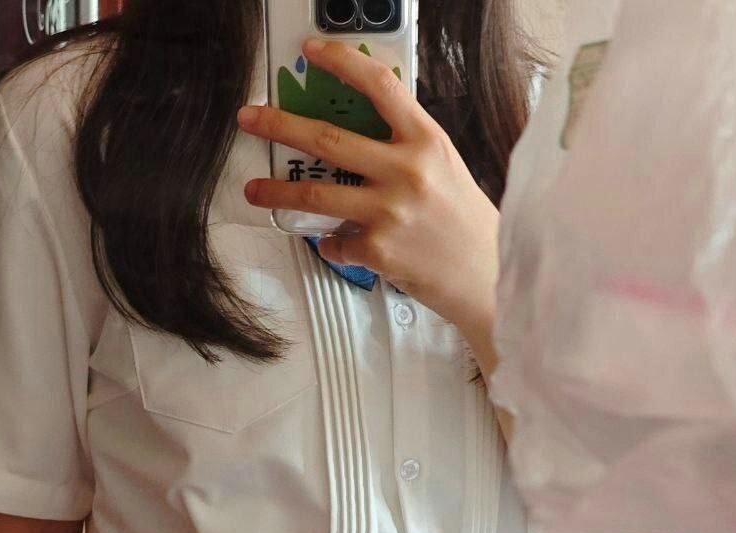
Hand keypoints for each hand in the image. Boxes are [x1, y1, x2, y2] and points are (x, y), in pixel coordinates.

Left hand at [236, 38, 499, 340]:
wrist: (486, 275)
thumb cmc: (463, 220)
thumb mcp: (443, 165)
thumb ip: (405, 144)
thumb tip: (357, 126)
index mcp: (425, 140)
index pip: (379, 86)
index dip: (341, 63)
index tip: (311, 53)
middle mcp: (406, 172)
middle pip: (328, 138)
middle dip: (280, 125)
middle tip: (249, 118)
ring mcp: (389, 212)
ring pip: (316, 194)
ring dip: (277, 192)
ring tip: (254, 190)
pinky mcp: (378, 250)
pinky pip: (335, 242)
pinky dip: (330, 243)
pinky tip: (337, 242)